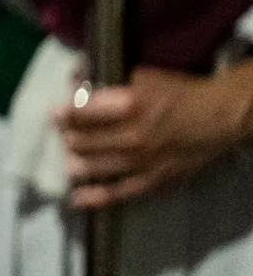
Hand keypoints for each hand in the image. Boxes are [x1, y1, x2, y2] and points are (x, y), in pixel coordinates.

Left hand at [58, 63, 252, 209]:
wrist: (221, 119)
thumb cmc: (181, 94)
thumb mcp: (144, 78)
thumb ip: (108, 82)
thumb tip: (74, 78)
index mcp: (130, 106)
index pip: (82, 113)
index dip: (64, 113)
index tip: (54, 113)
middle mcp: (133, 136)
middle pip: (83, 141)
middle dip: (68, 137)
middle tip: (64, 134)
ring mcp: (142, 162)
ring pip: (93, 166)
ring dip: (74, 162)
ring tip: (67, 158)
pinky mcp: (153, 181)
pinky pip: (118, 192)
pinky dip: (94, 197)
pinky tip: (77, 198)